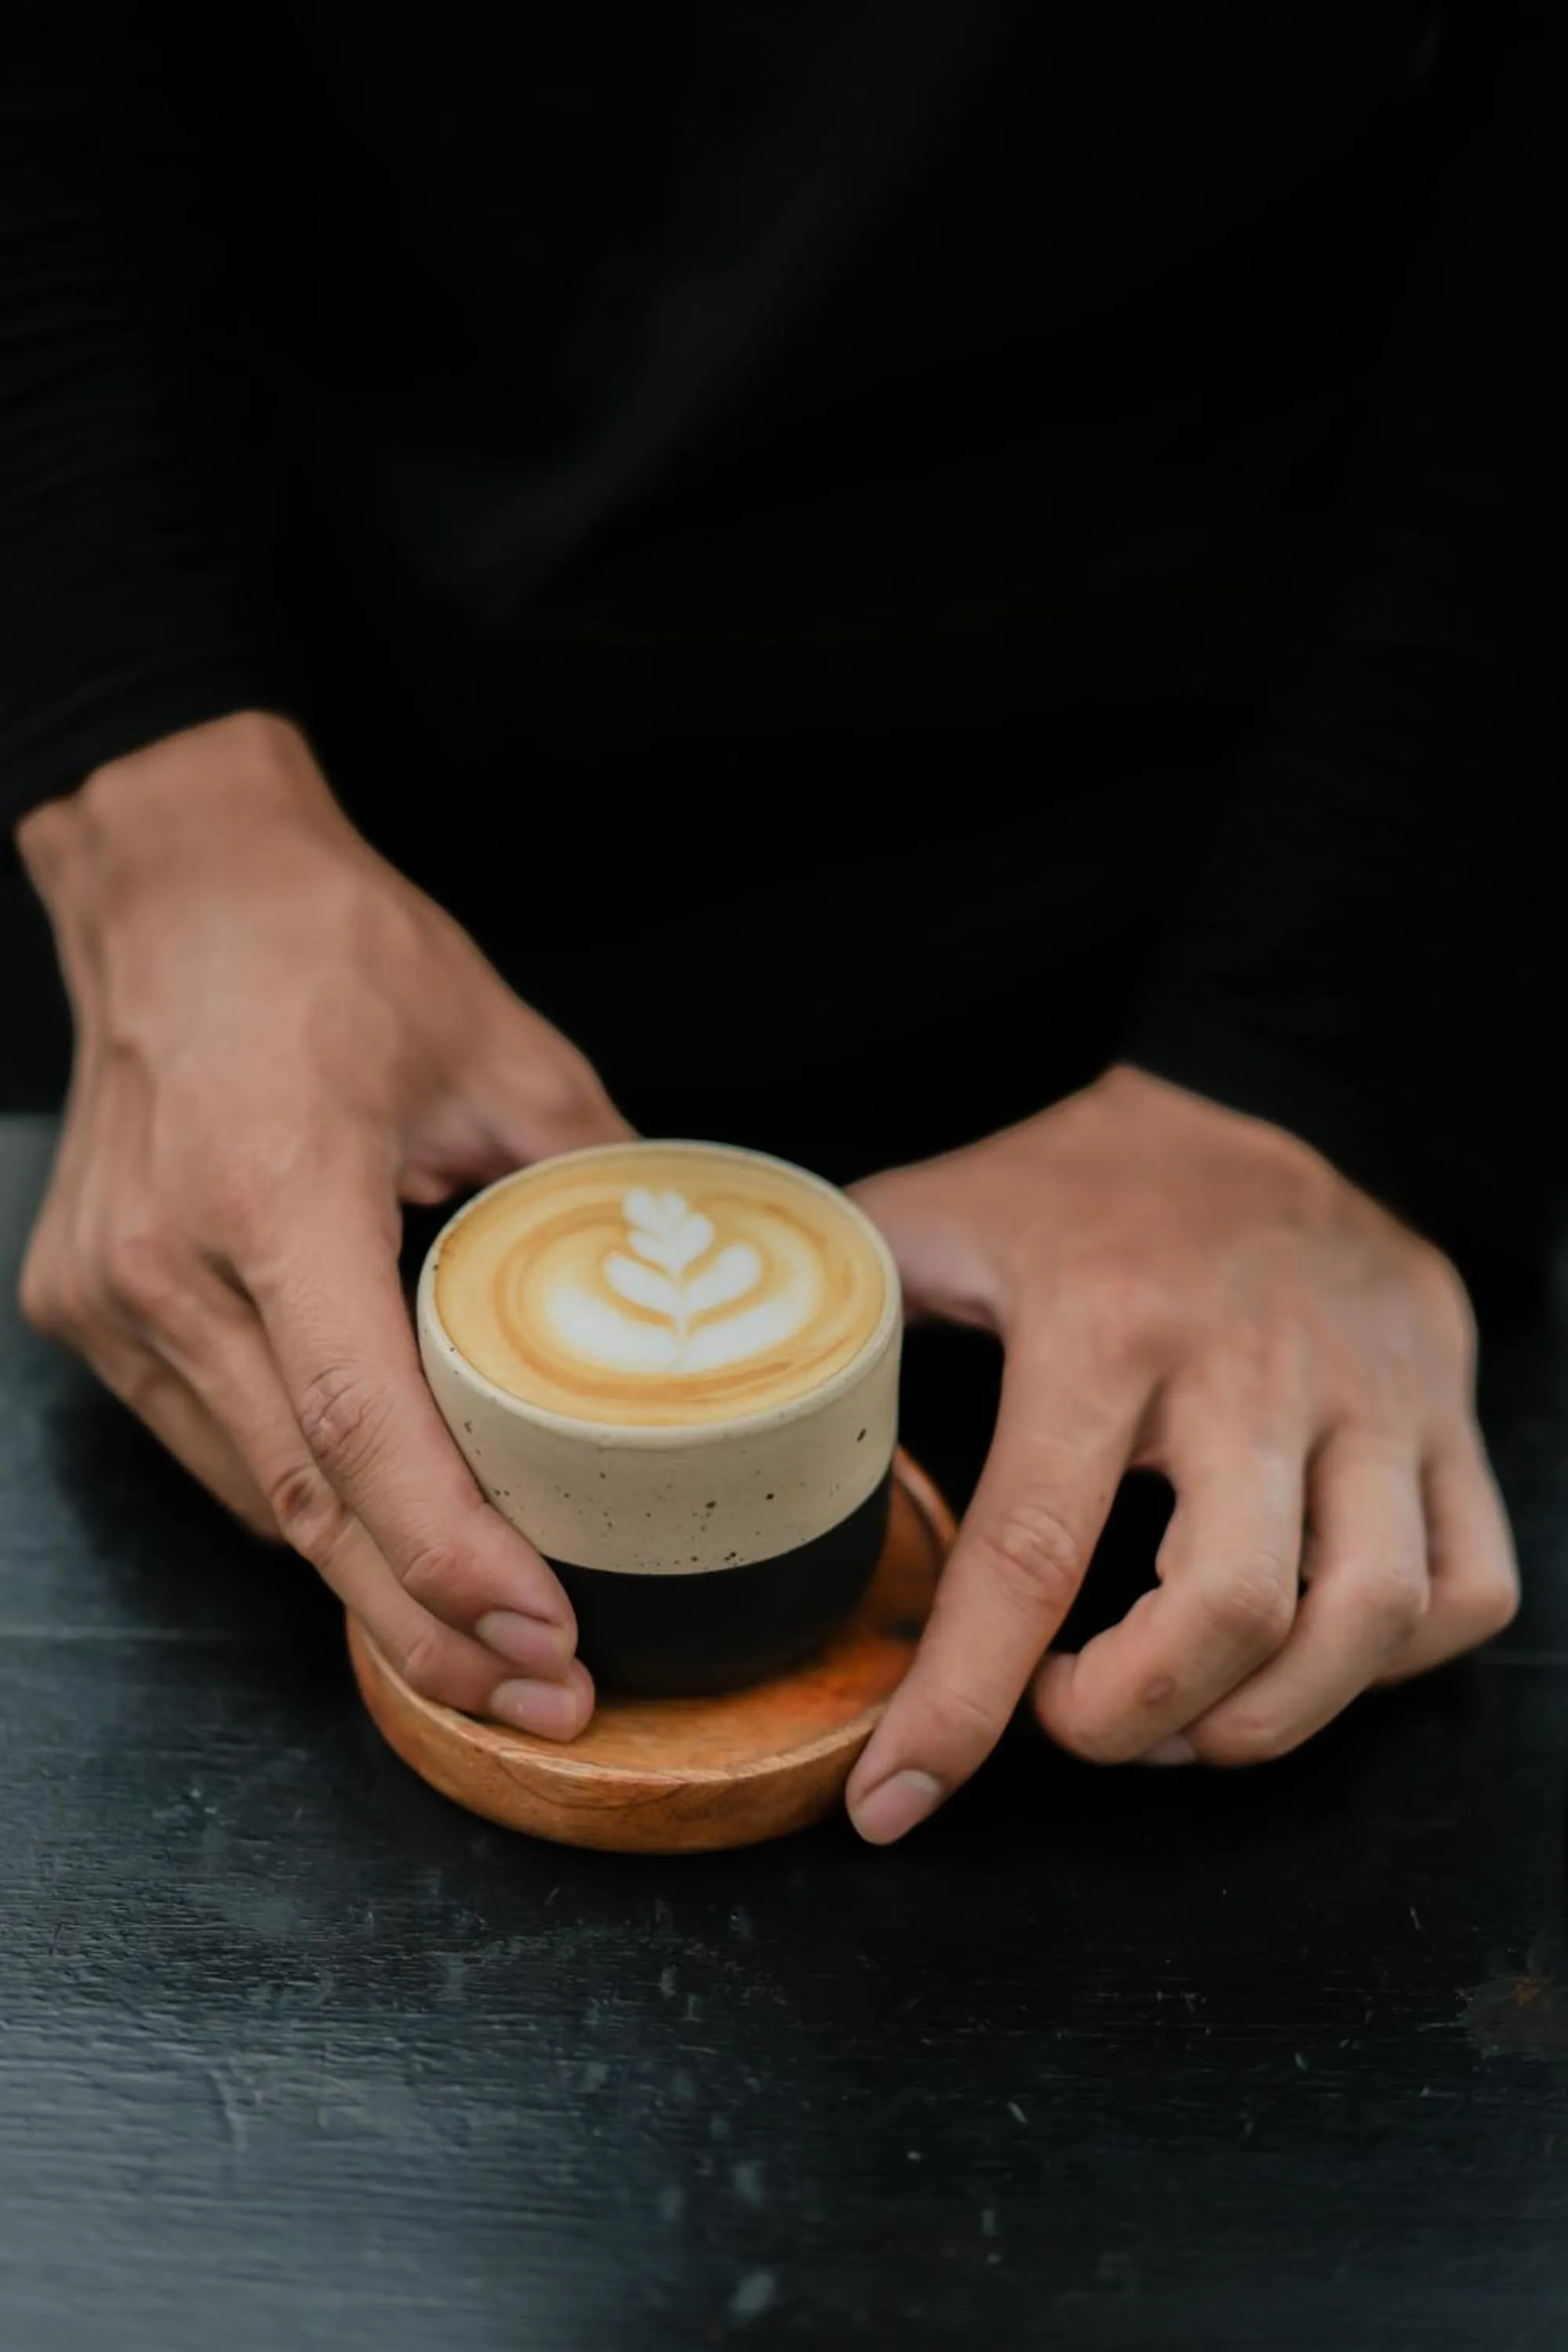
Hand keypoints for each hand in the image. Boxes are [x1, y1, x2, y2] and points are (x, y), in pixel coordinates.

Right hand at [17, 711, 628, 1735]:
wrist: (178, 886)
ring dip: (363, 1579)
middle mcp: (166, 1262)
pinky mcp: (86, 1304)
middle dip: (424, 1623)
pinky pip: (210, 1443)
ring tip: (485, 1643)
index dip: (450, 1555)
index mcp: (271, 1190)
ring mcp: (107, 1294)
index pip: (360, 1423)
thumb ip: (602, 1185)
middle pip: (305, 1498)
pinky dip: (302, 1502)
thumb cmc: (332, 950)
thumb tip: (694, 1294)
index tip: (543, 1637)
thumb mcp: (507, 1054)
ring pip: (251, 1491)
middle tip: (542, 1696)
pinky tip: (382, 1537)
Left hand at [846, 1065, 1517, 1840]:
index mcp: (1103, 1327)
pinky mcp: (1448, 1421)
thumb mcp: (938, 1210)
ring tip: (1177, 1716)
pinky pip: (1466, 1589)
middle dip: (1133, 1725)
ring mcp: (1372, 1400)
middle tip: (1069, 1720)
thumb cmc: (1089, 1178)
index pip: (1031, 1552)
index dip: (959, 1705)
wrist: (1278, 1098)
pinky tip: (1300, 1659)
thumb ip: (836, 1302)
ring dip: (1265, 1719)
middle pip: (1230, 1613)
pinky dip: (1390, 1670)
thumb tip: (703, 1388)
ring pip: (1368, 1619)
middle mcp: (1252, 1372)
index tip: (892, 1800)